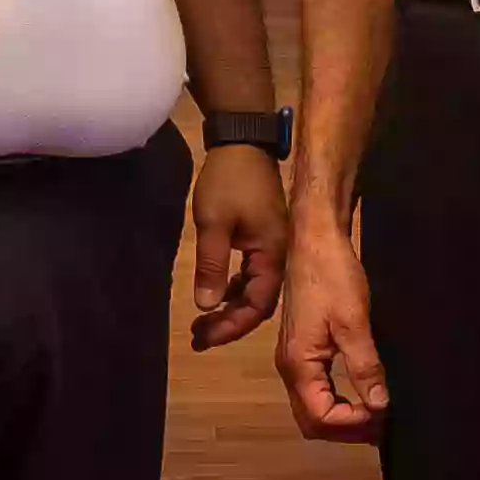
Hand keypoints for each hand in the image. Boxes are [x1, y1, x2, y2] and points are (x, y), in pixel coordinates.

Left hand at [187, 147, 289, 351]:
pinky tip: (217, 293)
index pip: (258, 306)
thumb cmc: (229, 180)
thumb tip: (207, 306)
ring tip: (203, 322)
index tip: (205, 337)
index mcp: (273, 255)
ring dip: (231, 307)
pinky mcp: (264, 238)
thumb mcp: (213, 223)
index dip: (232, 326)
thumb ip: (212, 266)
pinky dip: (235, 288)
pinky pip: (253, 274)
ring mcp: (274, 247)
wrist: (243, 141)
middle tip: (199, 337)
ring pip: (255, 289)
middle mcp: (280, 256)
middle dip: (230, 323)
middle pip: (259, 303)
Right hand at [274, 227, 390, 442]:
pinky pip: (315, 388)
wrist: (314, 241)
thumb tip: (379, 405)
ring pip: (312, 406)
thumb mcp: (353, 322)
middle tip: (381, 425)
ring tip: (375, 413)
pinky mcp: (302, 348)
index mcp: (298, 365)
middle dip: (345, 428)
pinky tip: (361, 393)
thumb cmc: (332, 277)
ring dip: (342, 417)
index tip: (384, 415)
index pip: (321, 416)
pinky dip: (337, 400)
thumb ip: (364, 366)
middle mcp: (290, 368)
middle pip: (311, 419)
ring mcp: (293, 358)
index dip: (353, 424)